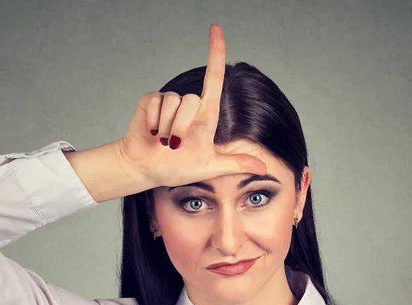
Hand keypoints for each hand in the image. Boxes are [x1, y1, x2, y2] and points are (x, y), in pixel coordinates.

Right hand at [116, 24, 266, 188]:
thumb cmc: (177, 168)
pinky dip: (154, 123)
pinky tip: (152, 133)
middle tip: (175, 146)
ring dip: (167, 128)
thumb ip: (235, 164)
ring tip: (162, 141)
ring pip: (173, 102)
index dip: (216, 52)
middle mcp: (188, 105)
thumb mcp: (209, 167)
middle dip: (182, 127)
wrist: (147, 170)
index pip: (214, 78)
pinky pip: (156, 103)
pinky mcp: (151, 102)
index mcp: (205, 115)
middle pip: (191, 99)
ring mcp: (168, 102)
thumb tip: (264, 168)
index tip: (215, 28)